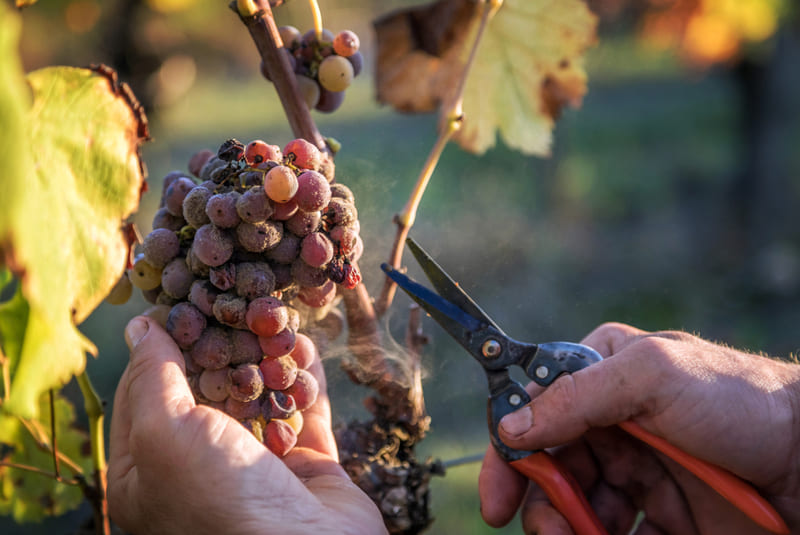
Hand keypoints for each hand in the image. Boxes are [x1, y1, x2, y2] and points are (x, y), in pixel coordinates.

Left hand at [108, 316, 386, 534]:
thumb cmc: (218, 499)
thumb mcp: (165, 435)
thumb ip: (152, 378)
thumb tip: (140, 327)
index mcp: (149, 471)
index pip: (144, 393)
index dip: (160, 345)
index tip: (181, 301)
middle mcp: (200, 469)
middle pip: (207, 389)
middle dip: (223, 346)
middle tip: (236, 302)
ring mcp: (256, 468)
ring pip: (259, 397)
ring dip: (268, 358)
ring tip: (276, 319)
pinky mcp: (305, 467)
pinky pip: (302, 412)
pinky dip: (304, 379)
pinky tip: (304, 347)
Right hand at [478, 322, 799, 534]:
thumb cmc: (737, 400)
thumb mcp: (652, 376)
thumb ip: (577, 395)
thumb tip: (512, 428)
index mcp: (602, 372)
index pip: (534, 408)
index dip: (510, 451)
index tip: (499, 497)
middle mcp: (610, 418)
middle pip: (549, 464)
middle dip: (540, 500)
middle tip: (543, 530)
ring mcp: (634, 466)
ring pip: (575, 504)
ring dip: (566, 526)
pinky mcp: (659, 510)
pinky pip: (610, 531)